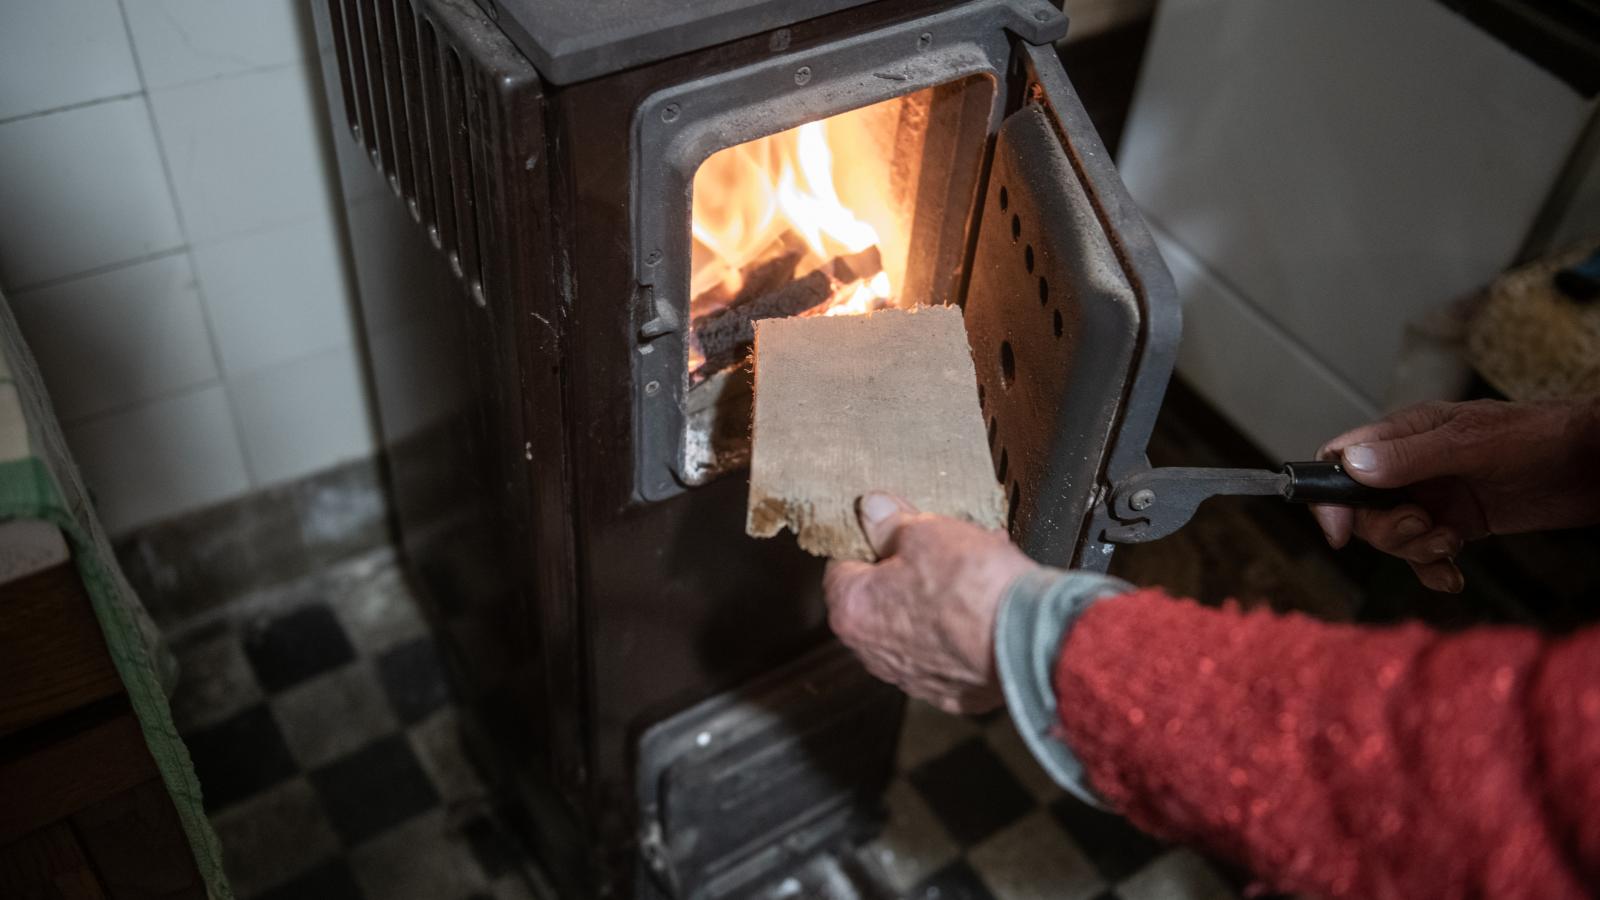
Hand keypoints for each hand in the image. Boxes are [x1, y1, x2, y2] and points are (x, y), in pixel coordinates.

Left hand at [823, 493, 1038, 713]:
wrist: (1031, 642)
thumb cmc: (973, 590)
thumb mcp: (926, 533)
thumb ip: (891, 522)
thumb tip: (873, 510)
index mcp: (853, 611)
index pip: (840, 566)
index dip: (868, 541)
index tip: (890, 529)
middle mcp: (875, 654)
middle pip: (880, 598)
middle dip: (908, 570)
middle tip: (938, 546)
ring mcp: (914, 677)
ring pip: (916, 624)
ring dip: (937, 598)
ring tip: (973, 568)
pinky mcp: (954, 691)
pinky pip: (948, 650)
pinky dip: (961, 629)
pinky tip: (986, 603)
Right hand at [1311, 399, 1599, 592]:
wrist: (1593, 463)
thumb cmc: (1540, 438)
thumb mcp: (1472, 444)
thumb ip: (1411, 456)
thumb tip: (1352, 466)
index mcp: (1405, 434)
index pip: (1340, 461)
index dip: (1330, 498)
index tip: (1341, 532)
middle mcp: (1412, 466)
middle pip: (1364, 509)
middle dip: (1388, 530)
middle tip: (1425, 529)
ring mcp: (1435, 495)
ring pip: (1395, 535)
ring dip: (1416, 550)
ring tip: (1453, 544)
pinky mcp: (1460, 521)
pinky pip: (1426, 554)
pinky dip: (1433, 570)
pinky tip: (1453, 578)